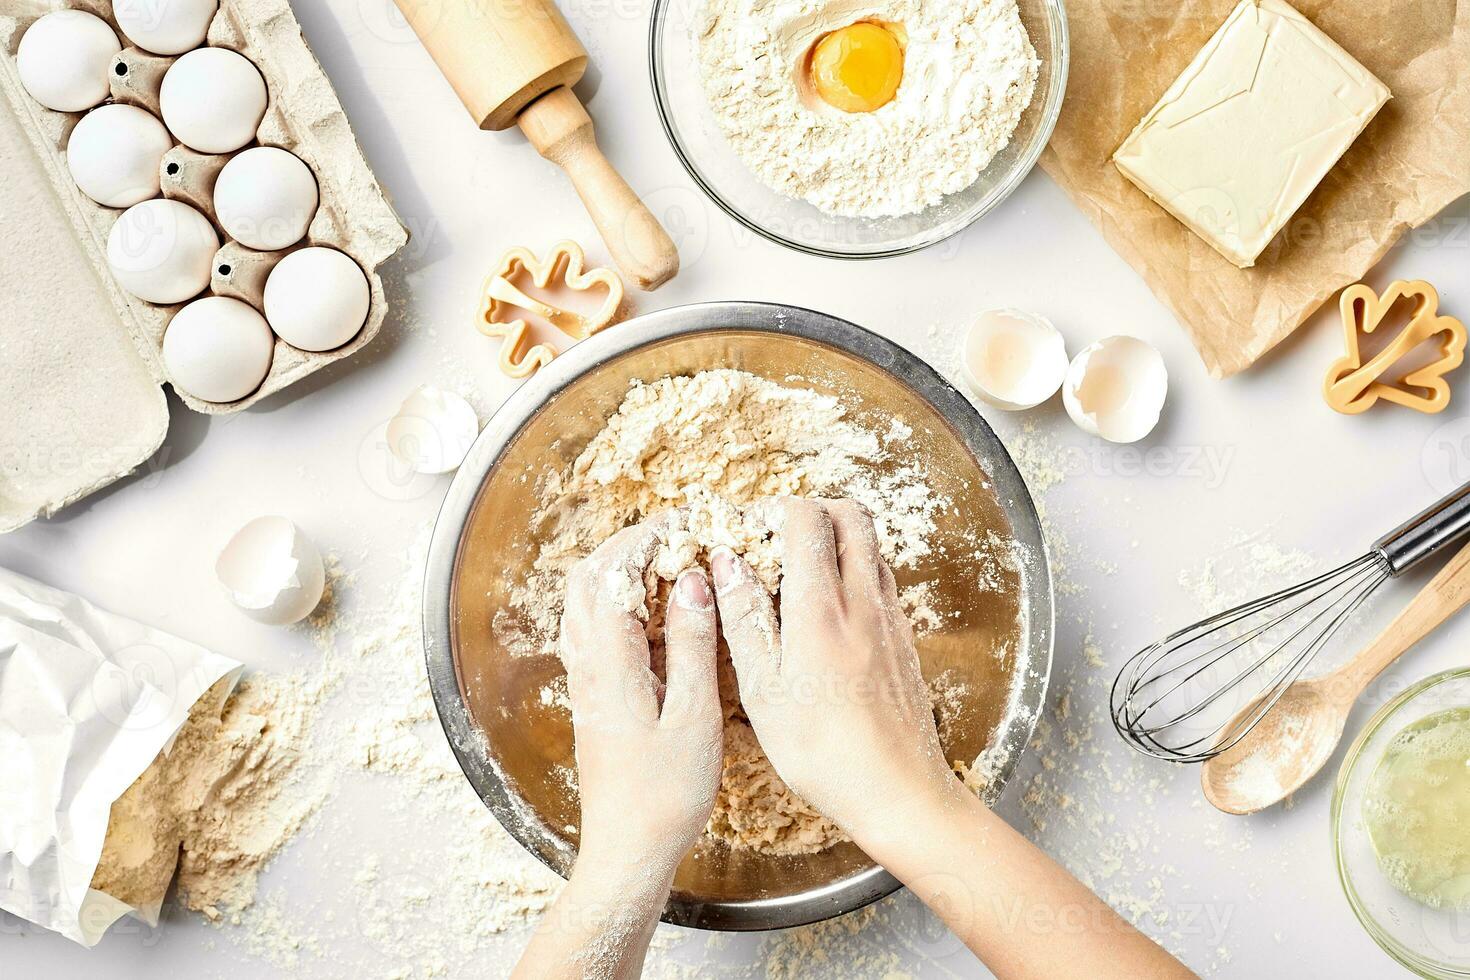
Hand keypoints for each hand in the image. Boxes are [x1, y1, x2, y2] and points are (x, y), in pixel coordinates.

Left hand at [559, 517, 722, 873]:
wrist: (627, 851)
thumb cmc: (664, 794)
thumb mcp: (693, 715)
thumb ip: (693, 643)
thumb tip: (694, 582)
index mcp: (609, 663)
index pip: (613, 574)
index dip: (645, 539)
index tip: (683, 523)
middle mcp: (587, 666)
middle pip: (587, 580)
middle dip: (627, 546)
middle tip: (673, 535)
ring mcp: (586, 682)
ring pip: (586, 605)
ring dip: (620, 573)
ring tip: (668, 565)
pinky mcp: (595, 699)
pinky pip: (596, 632)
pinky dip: (622, 606)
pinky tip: (658, 616)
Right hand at [711, 498, 952, 841]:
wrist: (900, 793)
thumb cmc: (822, 752)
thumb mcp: (762, 690)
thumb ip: (744, 618)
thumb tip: (726, 562)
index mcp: (821, 608)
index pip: (807, 519)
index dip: (774, 511)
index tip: (749, 532)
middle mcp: (864, 601)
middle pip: (852, 516)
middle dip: (813, 512)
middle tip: (778, 542)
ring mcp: (891, 619)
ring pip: (872, 546)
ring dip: (838, 541)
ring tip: (801, 576)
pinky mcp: (906, 641)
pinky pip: (883, 582)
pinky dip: (857, 574)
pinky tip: (832, 615)